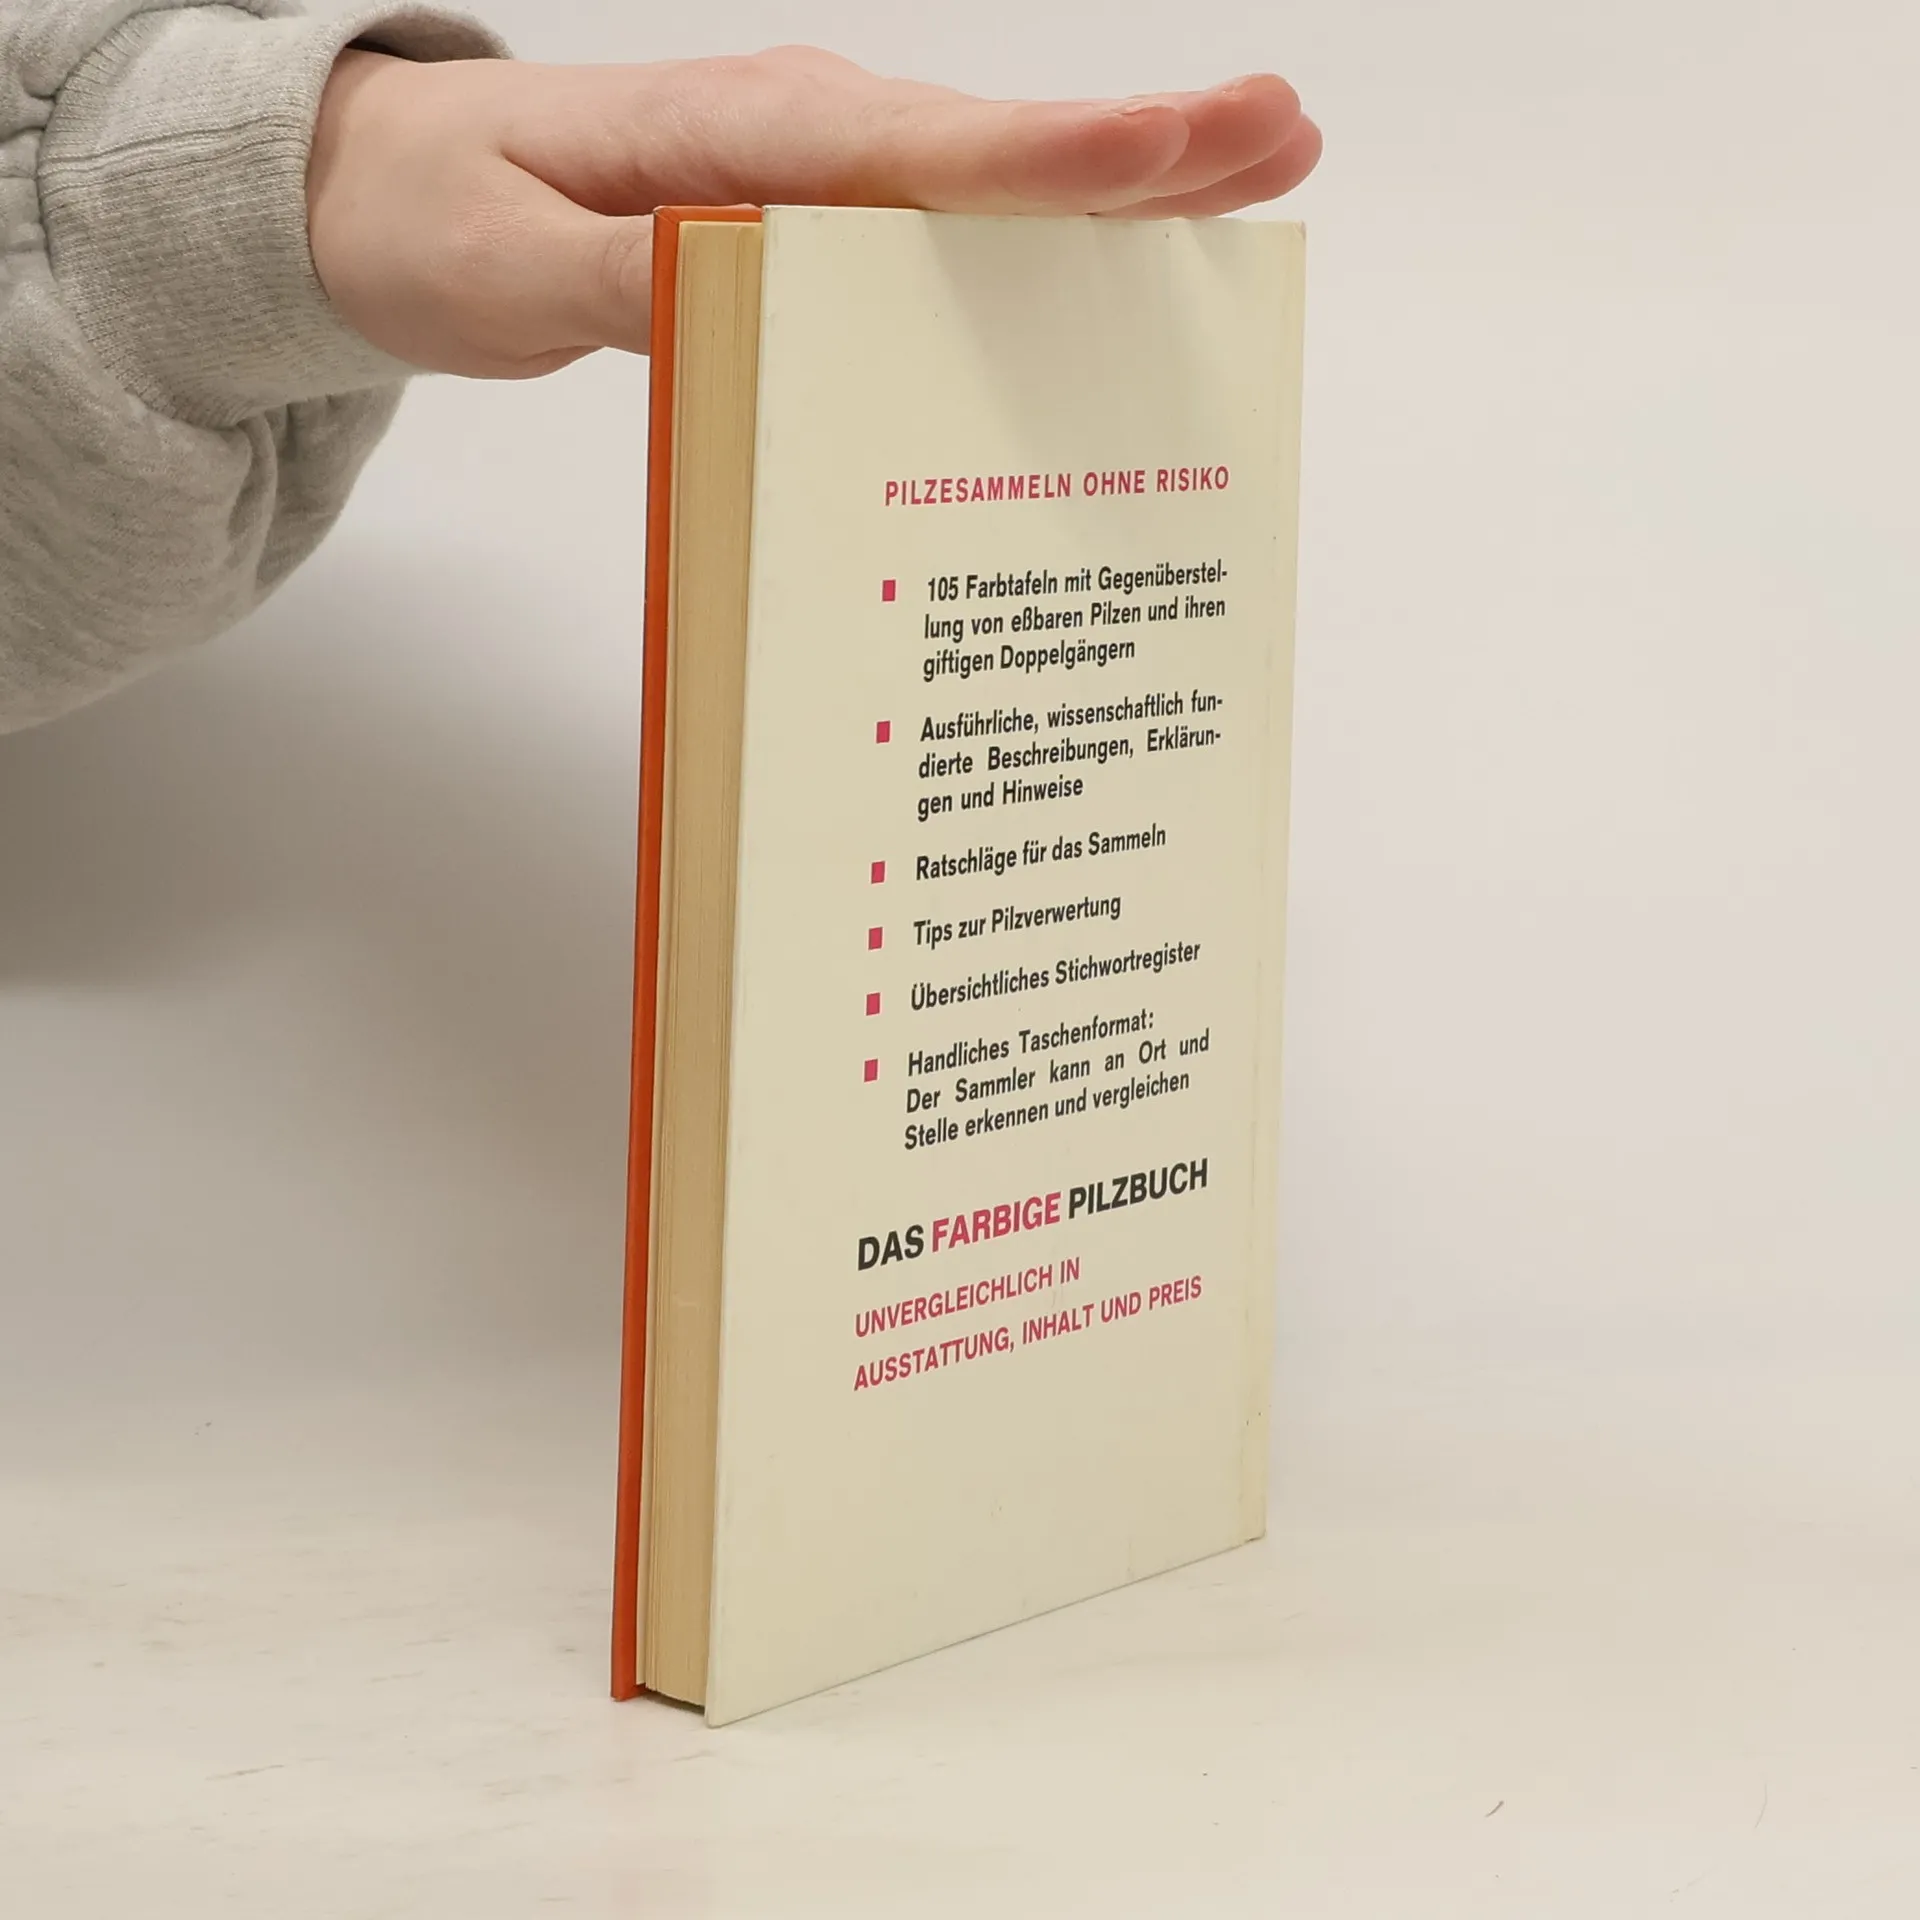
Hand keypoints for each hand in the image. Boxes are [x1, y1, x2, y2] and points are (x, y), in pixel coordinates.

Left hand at [307, 47, 1320, 378]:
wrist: (388, 194)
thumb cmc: (443, 217)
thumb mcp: (507, 262)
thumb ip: (624, 284)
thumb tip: (741, 298)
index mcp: (752, 139)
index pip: (933, 156)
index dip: (1066, 161)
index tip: (1191, 146)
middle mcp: (809, 145)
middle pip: (1003, 161)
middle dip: (1148, 155)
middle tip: (1289, 135)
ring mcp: (820, 184)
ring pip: (995, 196)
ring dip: (1124, 197)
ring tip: (1255, 183)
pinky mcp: (815, 230)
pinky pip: (948, 243)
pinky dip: (1040, 255)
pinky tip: (1112, 282)